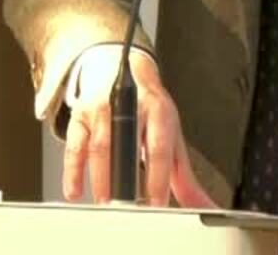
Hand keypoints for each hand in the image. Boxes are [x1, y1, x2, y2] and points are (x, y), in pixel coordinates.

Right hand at [61, 50, 217, 208]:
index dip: (157, 178)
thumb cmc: (149, 111)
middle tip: (126, 207)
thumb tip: (204, 205)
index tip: (155, 204)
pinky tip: (75, 191)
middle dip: (125, 178)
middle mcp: (131, 107)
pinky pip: (75, 145)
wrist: (121, 71)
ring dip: (100, 178)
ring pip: (100, 146)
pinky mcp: (81, 116)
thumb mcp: (171, 137)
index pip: (158, 148)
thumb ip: (185, 177)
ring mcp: (103, 109)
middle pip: (126, 145)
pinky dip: (73, 170)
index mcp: (159, 112)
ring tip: (104, 204)